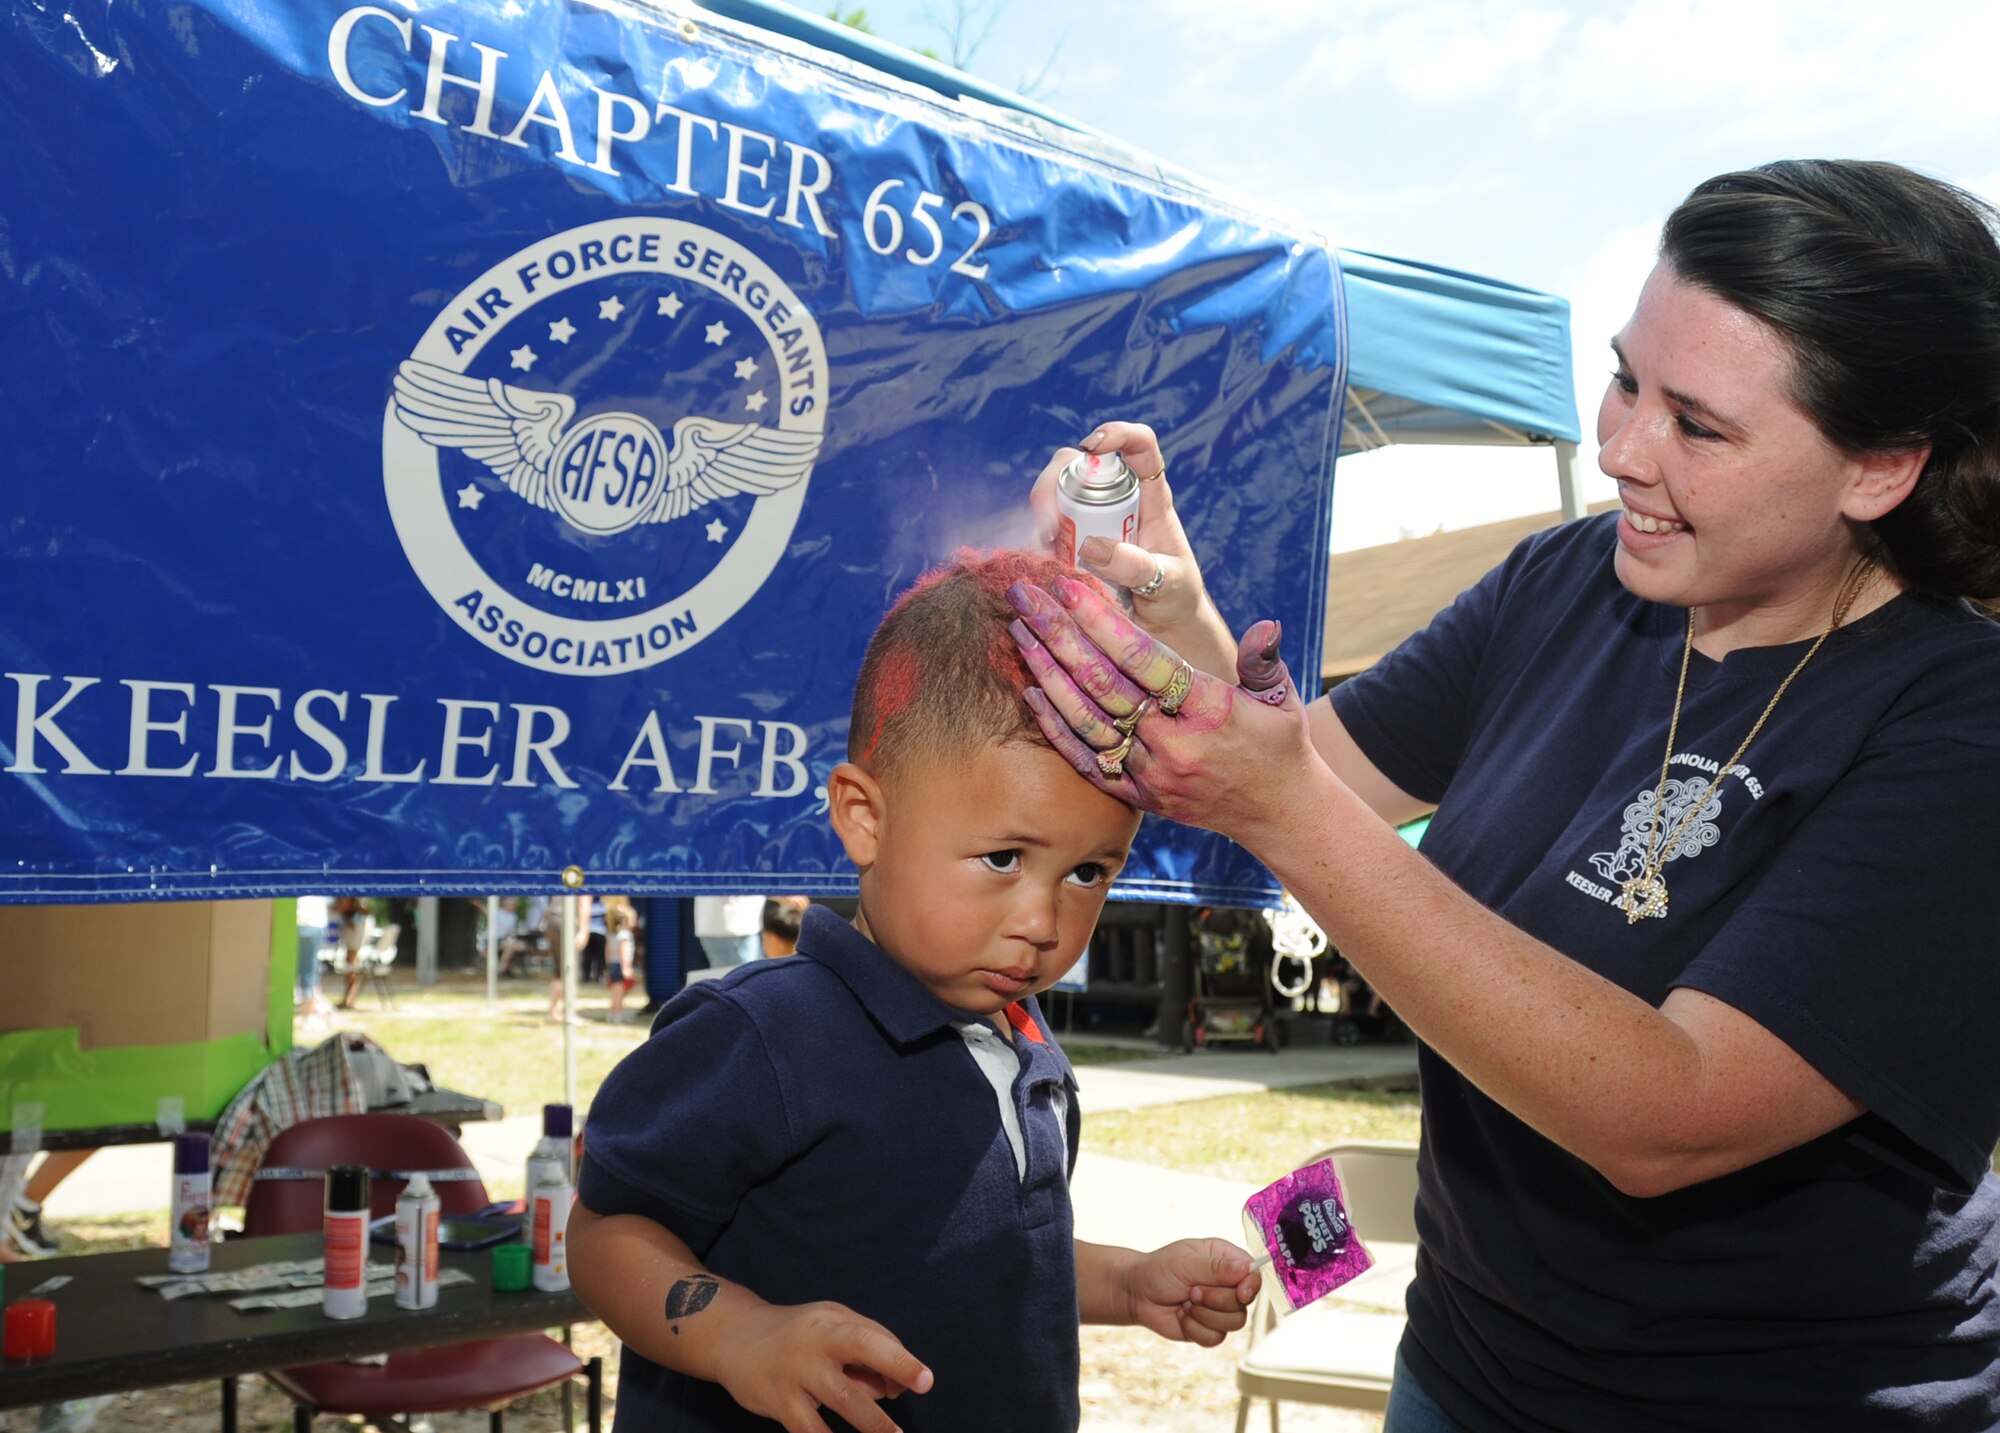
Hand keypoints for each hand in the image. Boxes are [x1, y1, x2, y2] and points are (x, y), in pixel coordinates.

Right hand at [713, 1300, 933, 1432]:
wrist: (734, 1338)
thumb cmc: (797, 1334)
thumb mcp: (830, 1326)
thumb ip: (864, 1351)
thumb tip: (892, 1389)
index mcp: (833, 1321)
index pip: (873, 1336)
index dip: (900, 1358)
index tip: (925, 1381)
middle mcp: (815, 1341)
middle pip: (860, 1352)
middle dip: (894, 1371)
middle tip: (921, 1391)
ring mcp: (796, 1372)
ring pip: (842, 1398)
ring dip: (872, 1422)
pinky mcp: (779, 1402)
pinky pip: (810, 1431)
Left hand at [1006, 573, 1315, 840]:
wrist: (1277, 813)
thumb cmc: (1278, 742)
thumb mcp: (1281, 696)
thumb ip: (1264, 658)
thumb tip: (1266, 626)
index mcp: (1210, 710)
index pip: (1143, 659)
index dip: (1101, 621)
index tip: (1066, 586)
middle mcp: (1174, 744)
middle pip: (1103, 684)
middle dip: (1058, 634)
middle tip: (1024, 595)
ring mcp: (1151, 773)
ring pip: (1086, 721)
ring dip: (1048, 673)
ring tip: (1020, 632)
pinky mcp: (1138, 796)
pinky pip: (1086, 760)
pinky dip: (1056, 726)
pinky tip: (1032, 690)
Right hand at [1029, 420, 1234, 675]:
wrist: (1162, 630)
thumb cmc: (1176, 600)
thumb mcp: (1168, 584)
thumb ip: (1138, 567)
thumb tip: (1091, 546)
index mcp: (1150, 500)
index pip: (1139, 448)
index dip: (1116, 434)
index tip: (1091, 447)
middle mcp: (1116, 503)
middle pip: (1077, 467)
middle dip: (1054, 484)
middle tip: (1047, 524)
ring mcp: (1089, 522)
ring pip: (1054, 498)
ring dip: (1040, 516)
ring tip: (1042, 549)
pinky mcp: (1069, 545)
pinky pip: (1043, 532)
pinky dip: (1033, 543)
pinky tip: (1036, 563)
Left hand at [1125, 1239, 1261, 1345]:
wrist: (1137, 1294)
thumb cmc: (1159, 1270)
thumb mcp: (1186, 1262)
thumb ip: (1216, 1267)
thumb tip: (1246, 1268)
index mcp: (1224, 1259)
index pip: (1253, 1274)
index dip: (1251, 1286)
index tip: (1240, 1292)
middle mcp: (1226, 1284)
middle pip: (1244, 1303)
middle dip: (1215, 1300)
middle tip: (1192, 1291)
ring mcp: (1219, 1309)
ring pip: (1235, 1323)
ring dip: (1205, 1315)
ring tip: (1186, 1303)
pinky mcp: (1209, 1329)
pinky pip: (1217, 1338)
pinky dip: (1196, 1329)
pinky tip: (1183, 1317)